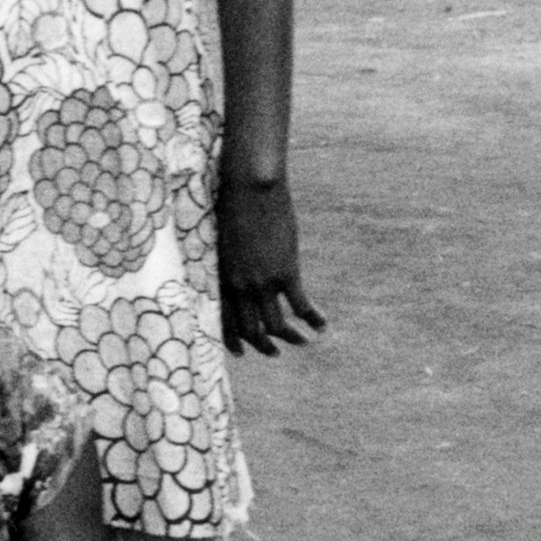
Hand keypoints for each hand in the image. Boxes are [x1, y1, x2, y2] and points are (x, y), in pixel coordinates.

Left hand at [217, 177, 324, 356]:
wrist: (248, 187)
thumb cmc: (230, 204)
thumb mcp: (221, 238)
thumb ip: (227, 259)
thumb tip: (235, 267)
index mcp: (219, 276)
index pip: (222, 320)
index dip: (231, 340)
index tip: (240, 353)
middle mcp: (238, 285)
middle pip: (250, 329)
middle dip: (262, 345)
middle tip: (272, 352)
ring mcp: (262, 282)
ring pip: (277, 325)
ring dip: (291, 338)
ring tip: (302, 341)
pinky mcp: (286, 273)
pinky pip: (301, 306)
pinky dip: (313, 319)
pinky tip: (322, 324)